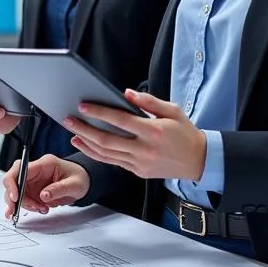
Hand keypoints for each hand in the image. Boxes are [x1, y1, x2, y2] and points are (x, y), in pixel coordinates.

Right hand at [1, 154, 89, 218]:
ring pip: (17, 191)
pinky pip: (24, 198)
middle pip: (13, 180)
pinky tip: (40, 209)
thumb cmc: (79, 178)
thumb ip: (59, 189)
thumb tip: (43, 196)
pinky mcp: (33, 189)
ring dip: (23, 204)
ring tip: (40, 209)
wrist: (83, 181)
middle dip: (12, 197)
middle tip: (13, 212)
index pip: (20, 169)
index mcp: (45, 164)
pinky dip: (29, 206)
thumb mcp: (74, 185)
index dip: (13, 183)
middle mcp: (35, 170)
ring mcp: (33, 180)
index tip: (15, 198)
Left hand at [64, 89, 206, 180]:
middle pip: (107, 139)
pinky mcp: (138, 172)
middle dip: (85, 129)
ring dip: (86, 143)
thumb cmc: (185, 133)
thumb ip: (149, 101)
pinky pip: (113, 162)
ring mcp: (140, 163)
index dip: (99, 113)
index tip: (83, 106)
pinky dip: (96, 154)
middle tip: (69, 119)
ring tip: (72, 132)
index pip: (120, 120)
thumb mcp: (172, 111)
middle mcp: (145, 149)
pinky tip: (86, 146)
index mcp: (153, 132)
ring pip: (106, 154)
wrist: (198, 161)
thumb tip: (126, 93)